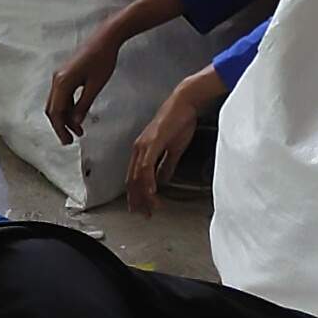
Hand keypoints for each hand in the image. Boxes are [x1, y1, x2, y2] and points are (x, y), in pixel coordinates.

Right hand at [45, 31, 122, 144]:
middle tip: (71, 140)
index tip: (68, 142)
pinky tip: (79, 114)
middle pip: (53, 109)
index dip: (60, 129)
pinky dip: (69, 107)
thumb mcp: (95, 86)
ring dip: (66, 117)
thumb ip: (84, 105)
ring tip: (79, 129)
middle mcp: (57, 79)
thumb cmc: (102, 59)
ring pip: (57, 103)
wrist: (106, 38)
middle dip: (61, 126)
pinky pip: (63, 95)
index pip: (56, 112)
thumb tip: (76, 121)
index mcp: (62, 82)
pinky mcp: (66, 74)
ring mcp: (61, 76)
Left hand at [123, 68, 225, 217]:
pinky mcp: (152, 143)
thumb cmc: (180, 121)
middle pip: (132, 180)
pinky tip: (152, 193)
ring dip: (143, 195)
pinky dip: (148, 182)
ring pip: (138, 176)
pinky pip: (146, 166)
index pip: (134, 177)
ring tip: (149, 208)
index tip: (143, 208)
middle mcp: (138, 148)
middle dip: (138, 200)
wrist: (185, 103)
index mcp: (142, 150)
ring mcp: (143, 146)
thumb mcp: (173, 149)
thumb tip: (162, 180)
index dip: (137, 194)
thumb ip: (166, 165)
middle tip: (144, 214)